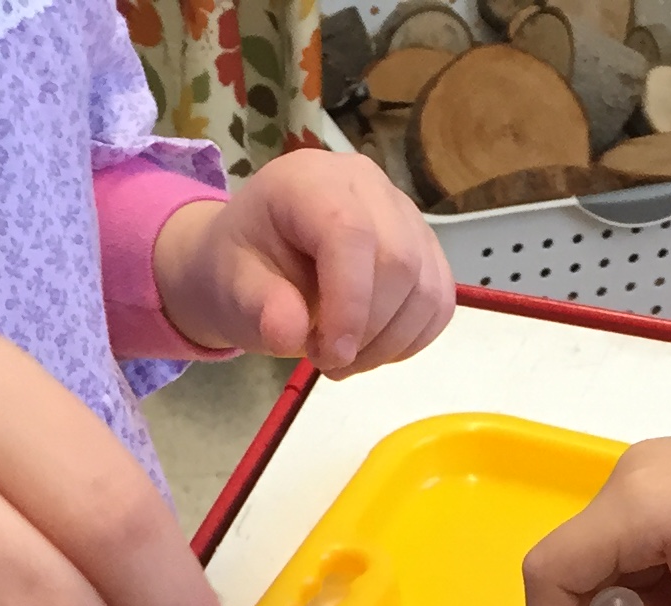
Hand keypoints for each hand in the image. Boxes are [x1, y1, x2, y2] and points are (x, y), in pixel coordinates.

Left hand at [153, 151, 454, 372]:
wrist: (257, 264)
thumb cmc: (242, 269)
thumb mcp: (231, 287)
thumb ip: (258, 306)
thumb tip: (291, 333)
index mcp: (310, 181)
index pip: (351, 234)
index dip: (349, 303)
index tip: (330, 357)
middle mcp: (367, 184)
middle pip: (399, 262)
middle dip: (367, 330)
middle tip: (326, 361)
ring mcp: (403, 215)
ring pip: (426, 288)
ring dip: (389, 343)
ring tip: (344, 359)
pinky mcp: (425, 249)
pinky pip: (439, 303)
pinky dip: (410, 340)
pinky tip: (372, 347)